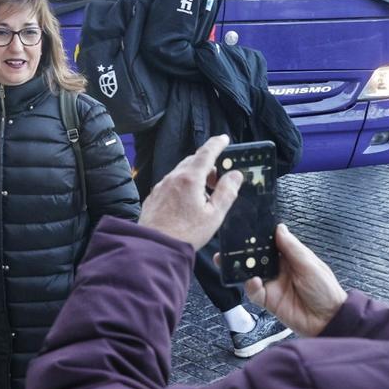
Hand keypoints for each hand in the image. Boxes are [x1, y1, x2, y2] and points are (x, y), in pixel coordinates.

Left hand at [139, 135, 242, 249]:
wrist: (154, 248)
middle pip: (193, 162)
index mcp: (190, 178)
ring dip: (195, 177)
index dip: (216, 144)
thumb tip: (235, 175)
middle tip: (218, 180)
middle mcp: (173, 178)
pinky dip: (182, 186)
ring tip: (204, 197)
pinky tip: (186, 205)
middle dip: (208, 166)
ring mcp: (161, 187)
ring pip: (181, 173)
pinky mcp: (154, 197)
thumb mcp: (214, 215)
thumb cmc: (186, 234)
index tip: (224, 139)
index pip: (206, 153)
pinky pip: (171, 184)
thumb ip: (226, 192)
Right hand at [244, 224, 347, 336]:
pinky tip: (255, 282)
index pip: (271, 244)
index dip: (261, 238)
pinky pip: (254, 293)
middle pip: (258, 258)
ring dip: (245, 269)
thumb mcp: (310, 265)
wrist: (328, 320)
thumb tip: (280, 228)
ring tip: (240, 264)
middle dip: (247, 253)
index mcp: (291, 258)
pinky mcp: (268, 301)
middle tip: (236, 248)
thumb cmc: (325, 291)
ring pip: (252, 274)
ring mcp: (273, 285)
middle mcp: (279, 270)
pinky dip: (251, 286)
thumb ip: (292, 248)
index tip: (249, 231)